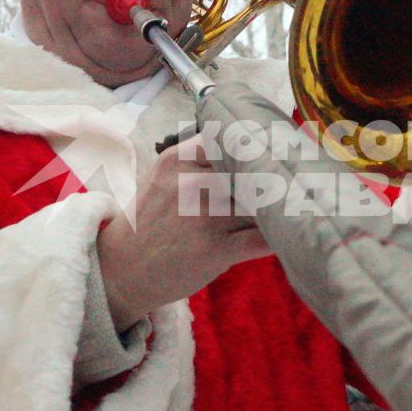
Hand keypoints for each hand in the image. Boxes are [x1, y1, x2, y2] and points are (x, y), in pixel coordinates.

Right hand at [98, 138, 271, 331]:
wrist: (121, 270)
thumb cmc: (151, 221)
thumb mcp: (166, 177)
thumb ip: (203, 159)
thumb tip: (257, 147)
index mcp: (178, 158)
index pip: (234, 140)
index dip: (259, 149)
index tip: (276, 156)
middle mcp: (191, 183)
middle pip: (253, 172)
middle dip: (272, 182)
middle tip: (291, 187)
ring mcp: (203, 217)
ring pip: (262, 203)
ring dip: (277, 210)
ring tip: (285, 213)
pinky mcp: (215, 250)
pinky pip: (262, 238)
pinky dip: (277, 236)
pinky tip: (280, 236)